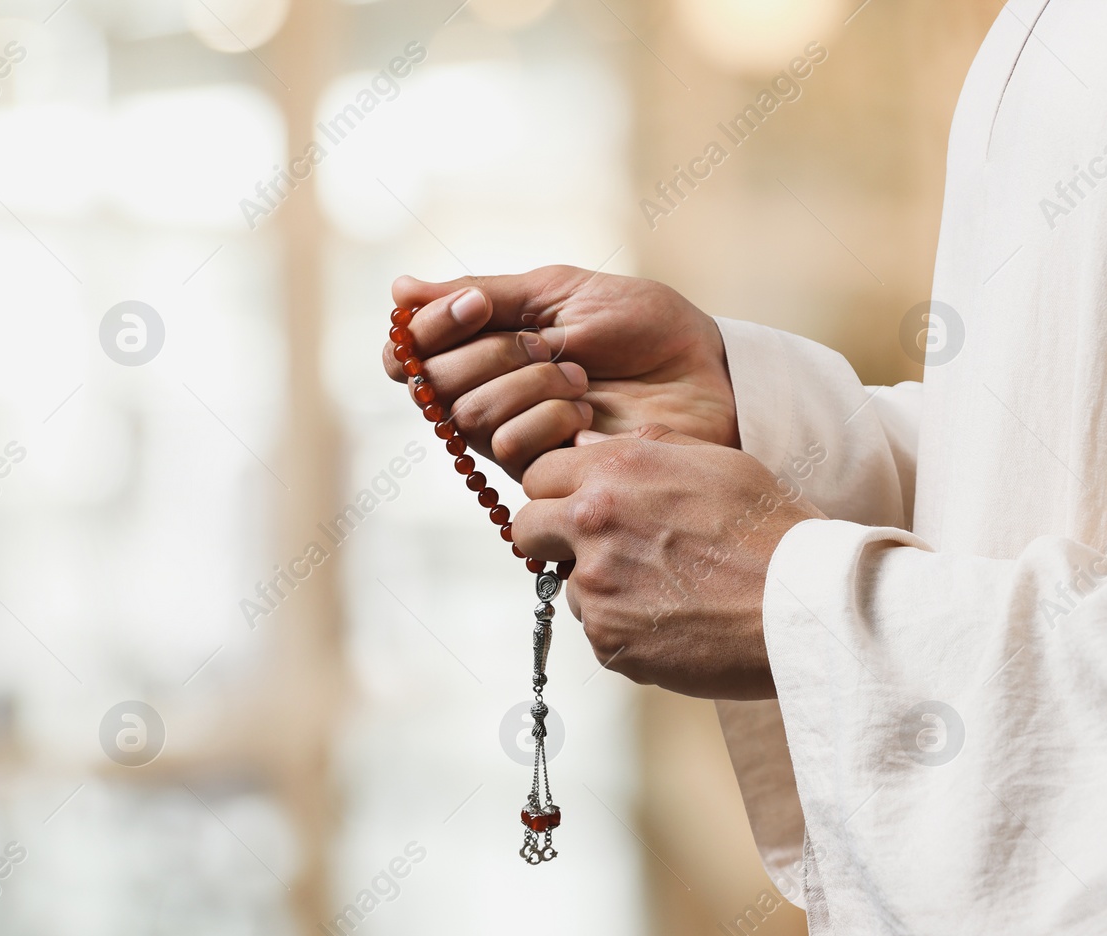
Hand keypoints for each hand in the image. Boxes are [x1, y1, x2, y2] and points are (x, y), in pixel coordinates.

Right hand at [381, 267, 737, 479]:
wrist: (707, 370)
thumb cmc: (644, 327)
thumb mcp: (561, 293)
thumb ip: (484, 293)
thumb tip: (399, 290)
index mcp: (486, 349)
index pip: (410, 352)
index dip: (425, 331)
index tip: (477, 306)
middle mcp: (491, 397)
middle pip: (434, 384)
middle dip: (492, 352)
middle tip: (548, 344)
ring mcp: (517, 439)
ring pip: (470, 416)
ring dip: (528, 383)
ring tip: (580, 376)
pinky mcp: (548, 474)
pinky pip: (512, 448)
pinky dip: (550, 418)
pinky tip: (589, 413)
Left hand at [513, 424, 823, 699]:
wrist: (804, 604)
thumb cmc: (775, 531)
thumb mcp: (719, 462)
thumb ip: (646, 449)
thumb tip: (591, 447)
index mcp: (617, 471)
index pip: (539, 475)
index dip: (561, 491)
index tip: (583, 507)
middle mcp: (594, 522)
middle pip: (527, 529)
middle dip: (554, 538)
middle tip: (603, 550)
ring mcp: (596, 586)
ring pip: (568, 586)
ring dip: (601, 588)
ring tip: (667, 591)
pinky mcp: (609, 641)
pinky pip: (599, 632)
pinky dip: (627, 630)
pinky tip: (677, 620)